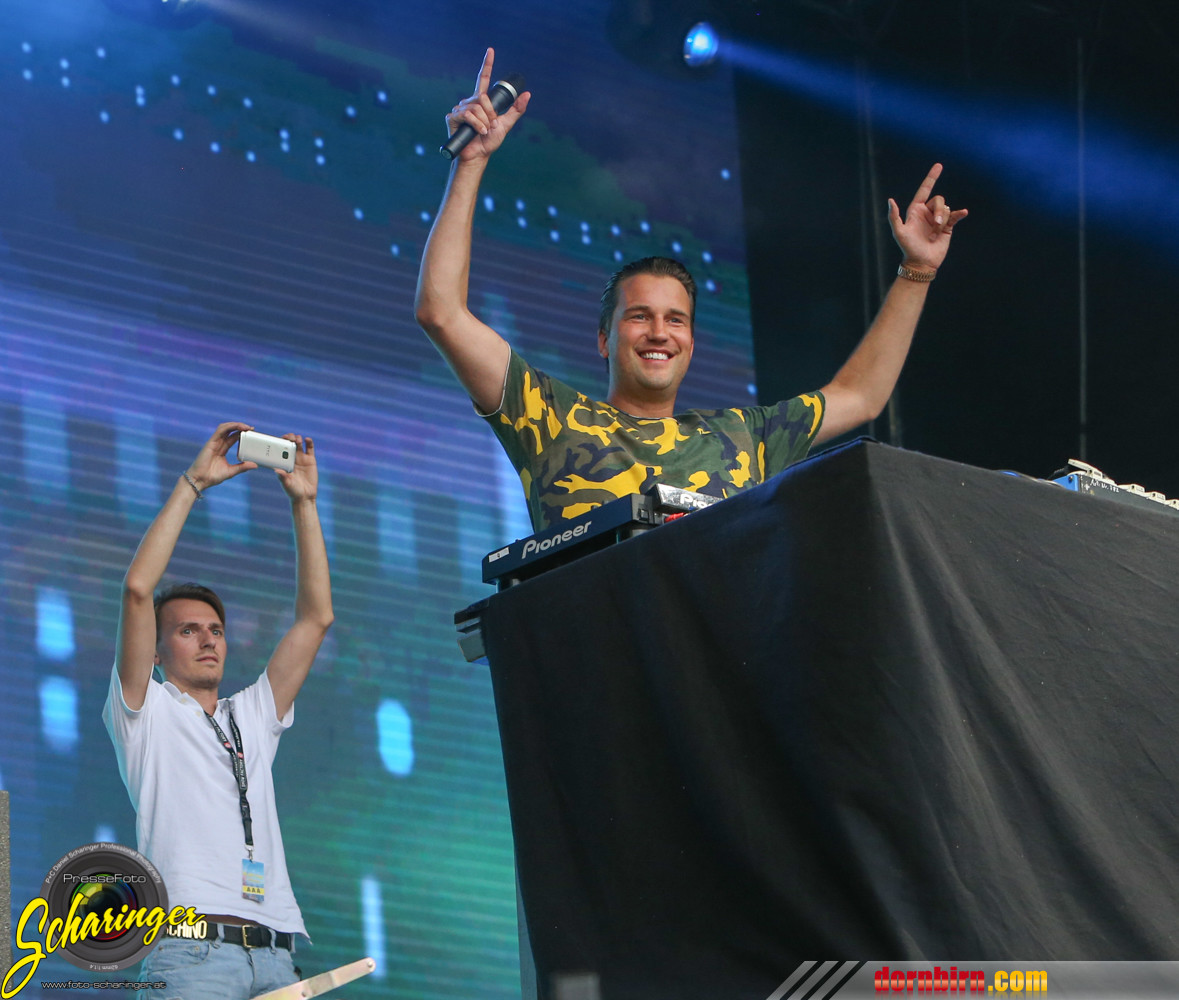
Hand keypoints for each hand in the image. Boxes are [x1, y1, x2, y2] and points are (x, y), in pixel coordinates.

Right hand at [186, 422, 256, 490]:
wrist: (200, 480)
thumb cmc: (212, 477)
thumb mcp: (231, 471)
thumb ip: (242, 467)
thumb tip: (255, 465)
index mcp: (222, 449)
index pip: (233, 437)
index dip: (242, 433)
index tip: (252, 433)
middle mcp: (218, 444)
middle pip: (230, 430)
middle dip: (240, 427)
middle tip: (251, 428)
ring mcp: (214, 442)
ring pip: (225, 428)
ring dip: (236, 425)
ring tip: (246, 427)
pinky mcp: (210, 443)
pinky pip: (220, 430)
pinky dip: (229, 427)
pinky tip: (237, 426)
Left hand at [275, 434, 317, 502]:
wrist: (305, 496)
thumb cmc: (293, 491)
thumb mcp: (286, 484)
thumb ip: (282, 477)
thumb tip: (276, 470)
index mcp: (284, 462)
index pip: (280, 448)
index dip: (280, 442)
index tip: (279, 439)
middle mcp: (292, 458)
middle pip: (290, 443)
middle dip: (288, 438)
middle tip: (288, 437)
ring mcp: (302, 458)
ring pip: (299, 444)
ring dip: (297, 439)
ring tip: (297, 440)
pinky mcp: (311, 460)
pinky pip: (310, 448)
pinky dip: (309, 442)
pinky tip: (307, 439)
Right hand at [445, 47, 530, 161]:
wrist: (478, 156)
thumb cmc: (489, 141)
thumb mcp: (506, 124)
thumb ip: (516, 110)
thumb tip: (527, 94)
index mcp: (481, 101)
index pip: (483, 78)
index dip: (487, 64)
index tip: (490, 50)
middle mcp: (469, 102)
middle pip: (482, 98)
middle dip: (490, 113)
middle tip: (490, 125)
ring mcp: (460, 109)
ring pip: (476, 107)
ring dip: (484, 121)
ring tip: (484, 131)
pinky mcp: (453, 117)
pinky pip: (467, 115)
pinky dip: (476, 124)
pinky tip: (478, 132)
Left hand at [887, 163, 967, 272]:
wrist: (921, 262)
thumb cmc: (908, 248)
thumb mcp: (899, 232)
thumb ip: (894, 217)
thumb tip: (890, 200)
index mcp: (916, 210)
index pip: (924, 190)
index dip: (931, 177)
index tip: (939, 166)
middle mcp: (927, 212)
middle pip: (939, 200)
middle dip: (939, 211)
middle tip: (936, 226)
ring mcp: (938, 219)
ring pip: (946, 209)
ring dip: (943, 220)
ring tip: (936, 233)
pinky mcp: (948, 226)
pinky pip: (956, 215)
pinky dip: (960, 213)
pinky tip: (964, 213)